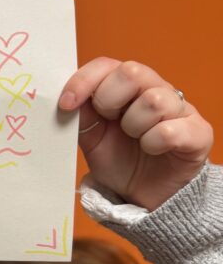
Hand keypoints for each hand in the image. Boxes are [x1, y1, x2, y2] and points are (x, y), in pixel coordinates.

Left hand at [58, 58, 213, 210]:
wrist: (144, 199)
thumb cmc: (121, 163)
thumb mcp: (92, 140)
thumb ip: (82, 118)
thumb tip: (69, 99)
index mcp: (127, 88)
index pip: (107, 65)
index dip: (84, 80)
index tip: (66, 104)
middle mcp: (155, 90)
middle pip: (132, 72)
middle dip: (109, 100)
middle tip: (109, 122)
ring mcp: (180, 110)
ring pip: (154, 100)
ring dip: (134, 125)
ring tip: (135, 139)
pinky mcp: (198, 132)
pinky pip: (171, 130)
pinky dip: (153, 143)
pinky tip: (153, 151)